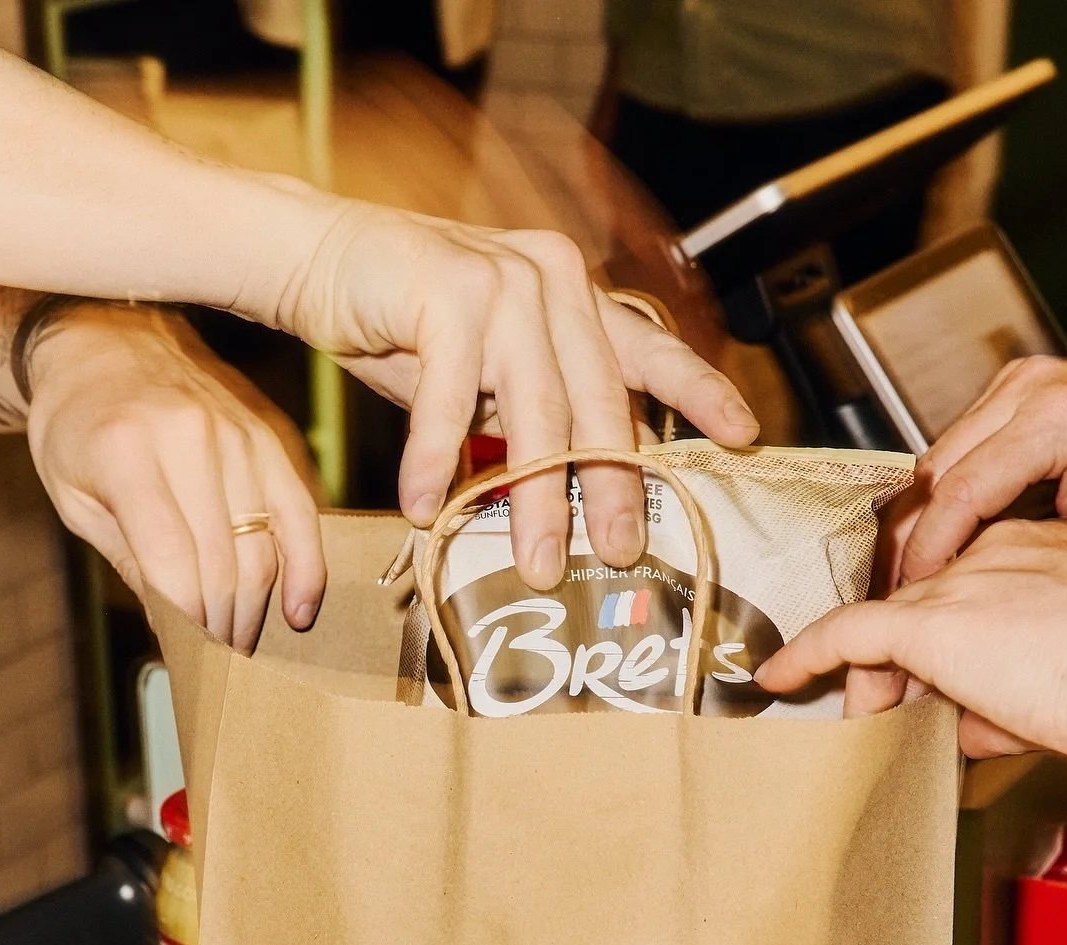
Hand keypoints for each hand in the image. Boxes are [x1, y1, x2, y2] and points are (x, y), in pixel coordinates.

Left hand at [24, 304, 324, 650]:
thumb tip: (170, 632)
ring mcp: (238, 434)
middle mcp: (189, 438)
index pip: (172, 563)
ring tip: (244, 640)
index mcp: (125, 451)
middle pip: (224, 563)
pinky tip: (298, 609)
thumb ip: (126, 560)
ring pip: (265, 547)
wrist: (106, 337)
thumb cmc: (79, 424)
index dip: (184, 622)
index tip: (188, 656)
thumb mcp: (73, 495)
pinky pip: (302, 514)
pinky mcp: (271, 436)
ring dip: (257, 608)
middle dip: (222, 626)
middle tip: (218, 662)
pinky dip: (305, 568)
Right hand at [262, 196, 758, 588]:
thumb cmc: (408, 322)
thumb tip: (584, 490)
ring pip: (534, 412)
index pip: (649, 350)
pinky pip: (449, 400)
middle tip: (619, 553)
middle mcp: (552, 281)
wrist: (323, 258)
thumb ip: (537, 409)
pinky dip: (435, 461)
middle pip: (596, 402)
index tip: (743, 434)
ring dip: (532, 499)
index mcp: (573, 296)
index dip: (698, 393)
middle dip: (611, 488)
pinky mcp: (446, 293)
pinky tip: (424, 508)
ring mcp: (504, 283)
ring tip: (535, 564)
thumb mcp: (489, 370)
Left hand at [757, 518, 1066, 766]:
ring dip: (870, 674)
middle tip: (883, 704)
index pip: (970, 587)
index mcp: (1048, 551)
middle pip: (923, 602)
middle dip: (901, 660)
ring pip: (890, 622)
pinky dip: (807, 654)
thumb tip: (965, 729)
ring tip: (855, 715)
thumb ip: (1009, 701)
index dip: (945, 638)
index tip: (933, 674)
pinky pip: (847, 634)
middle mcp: (999, 552)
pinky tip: (779, 676)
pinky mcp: (931, 618)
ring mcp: (962, 581)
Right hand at [887, 356, 1066, 583]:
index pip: (959, 491)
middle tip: (895, 591)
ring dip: (920, 514)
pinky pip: (956, 445)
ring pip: (933, 458)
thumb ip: (1033, 557)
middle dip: (908, 537)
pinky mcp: (1012, 388)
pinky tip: (943, 533)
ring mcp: (1016, 381)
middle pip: (931, 472)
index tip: (910, 592)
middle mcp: (1028, 387)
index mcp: (1057, 418)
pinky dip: (943, 491)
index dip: (926, 550)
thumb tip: (968, 588)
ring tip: (912, 569)